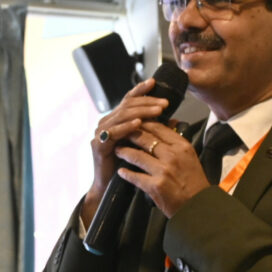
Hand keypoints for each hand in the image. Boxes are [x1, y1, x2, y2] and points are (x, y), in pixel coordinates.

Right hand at [80, 78, 170, 226]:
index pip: (128, 100)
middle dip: (147, 103)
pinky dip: (126, 127)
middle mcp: (106, 123)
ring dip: (141, 112)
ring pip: (121, 116)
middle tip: (165, 103)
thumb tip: (174, 120)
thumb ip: (155, 131)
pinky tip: (138, 124)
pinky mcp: (97, 145)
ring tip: (157, 111)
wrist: (110, 189)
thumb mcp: (144, 145)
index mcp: (116, 120)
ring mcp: (100, 133)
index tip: (154, 82)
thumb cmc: (128, 166)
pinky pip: (113, 133)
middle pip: (126, 106)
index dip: (140, 91)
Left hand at [115, 122, 211, 217]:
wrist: (199, 206)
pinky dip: (126, 173)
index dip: (143, 123)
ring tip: (118, 150)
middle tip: (121, 133)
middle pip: (145, 138)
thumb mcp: (190, 156)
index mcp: (182, 146)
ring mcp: (163, 171)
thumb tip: (169, 123)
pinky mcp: (155, 186)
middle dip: (130, 134)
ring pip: (137, 155)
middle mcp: (173, 156)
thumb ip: (177, 142)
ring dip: (124, 152)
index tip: (134, 122)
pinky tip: (121, 171)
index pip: (158, 128)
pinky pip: (135, 176)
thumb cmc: (195, 182)